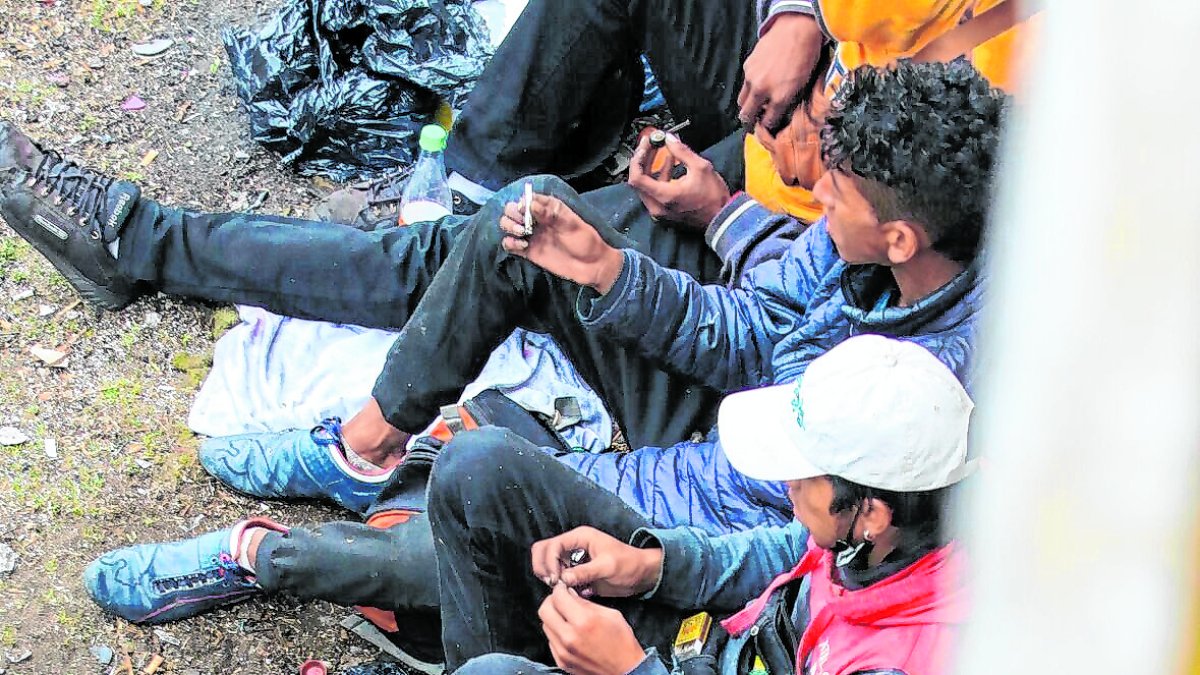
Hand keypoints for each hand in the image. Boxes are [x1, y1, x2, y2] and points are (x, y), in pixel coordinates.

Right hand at [500, 195, 624, 293]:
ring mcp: (531, 235)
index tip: (525, 211)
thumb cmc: (586, 241)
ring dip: (509, 227)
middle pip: (512, 209)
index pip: (527, 198)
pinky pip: (509, 244)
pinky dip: (509, 243)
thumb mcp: (572, 224)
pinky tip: (521, 246)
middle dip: (512, 214)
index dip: (522, 203)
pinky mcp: (528, 251)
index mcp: (549, 208)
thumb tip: (530, 205)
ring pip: (507, 224)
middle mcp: (537, 219)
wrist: (592, 267)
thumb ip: (551, 214)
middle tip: (522, 226)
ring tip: (522, 234)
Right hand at [531, 526, 662, 597]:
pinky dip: (558, 584)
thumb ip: (585, 572)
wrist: (641, 575)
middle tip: (553, 583)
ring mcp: (573, 558)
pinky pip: (559, 575)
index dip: (549, 562)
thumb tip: (563, 579)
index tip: (555, 580)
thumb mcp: (608, 567)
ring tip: (560, 589)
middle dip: (543, 566)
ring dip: (549, 575)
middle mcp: (573, 545)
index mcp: (580, 537)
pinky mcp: (576, 571)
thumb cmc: (628, 564)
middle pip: (543, 550)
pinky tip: (569, 592)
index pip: (552, 545)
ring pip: (548, 562)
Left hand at [539, 583, 646, 674]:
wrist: (626, 671)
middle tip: (561, 600)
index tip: (563, 588)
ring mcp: (563, 652)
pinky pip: (551, 641)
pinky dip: (557, 632)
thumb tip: (570, 595)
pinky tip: (569, 631)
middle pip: (544, 611)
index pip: (558, 597)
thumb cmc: (622, 643)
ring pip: (545, 626)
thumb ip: (586, 603)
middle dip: (552, 601)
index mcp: (584, 622)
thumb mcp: (611, 614)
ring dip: (553, 617)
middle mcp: (569, 637)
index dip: (559, 589)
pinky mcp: (562, 662)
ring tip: (567, 616)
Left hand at [628, 135, 730, 229]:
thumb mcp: (701, 168)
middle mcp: (657, 207)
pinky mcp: (665, 212)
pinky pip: (655, 192)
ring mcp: (661, 212)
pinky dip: (659, 177)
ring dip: (652, 167)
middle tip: (651, 144)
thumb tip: (669, 139)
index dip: (638, 158)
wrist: (723, 219)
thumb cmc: (715, 198)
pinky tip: (670, 164)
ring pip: (647, 186)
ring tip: (664, 151)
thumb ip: (682, 151)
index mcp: (664, 196)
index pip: (636, 178)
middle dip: (644, 160)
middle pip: (639, 181)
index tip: (646, 144)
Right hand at [737, 13, 823, 131]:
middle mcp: (762, 90)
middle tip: (755, 121)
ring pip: (742, 102)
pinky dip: (750, 87)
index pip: (767, 122)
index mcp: (780, 97)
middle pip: (747, 115)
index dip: (768, 127)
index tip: (769, 127)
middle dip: (751, 121)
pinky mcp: (747, 67)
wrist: (796, 30)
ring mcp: (752, 78)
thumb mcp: (802, 85)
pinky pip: (744, 84)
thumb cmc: (806, 57)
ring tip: (755, 104)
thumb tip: (778, 112)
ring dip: (747, 105)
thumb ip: (788, 101)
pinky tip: (759, 81)